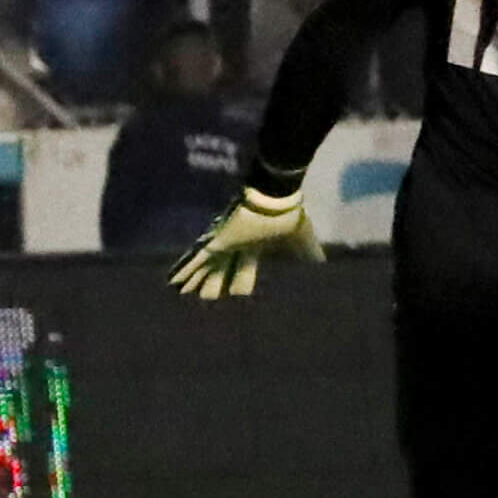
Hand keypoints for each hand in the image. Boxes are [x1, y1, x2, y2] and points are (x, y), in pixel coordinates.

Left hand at [168, 186, 325, 299]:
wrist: (275, 199)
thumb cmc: (288, 218)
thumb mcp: (303, 241)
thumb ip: (310, 253)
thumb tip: (325, 267)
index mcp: (257, 246)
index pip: (246, 268)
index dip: (240, 281)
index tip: (237, 295)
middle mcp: (237, 246)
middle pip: (223, 270)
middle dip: (214, 284)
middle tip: (206, 299)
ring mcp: (224, 243)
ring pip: (206, 268)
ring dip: (196, 281)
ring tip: (183, 294)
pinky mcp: (216, 241)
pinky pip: (195, 260)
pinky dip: (185, 271)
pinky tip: (173, 282)